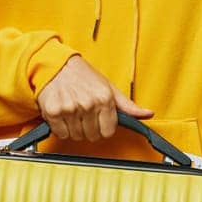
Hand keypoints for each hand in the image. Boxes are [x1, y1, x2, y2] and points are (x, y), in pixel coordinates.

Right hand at [36, 55, 153, 141]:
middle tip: (84, 114)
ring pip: (76, 136)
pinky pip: (61, 133)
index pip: (108, 132)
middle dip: (88, 128)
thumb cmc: (83, 76)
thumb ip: (128, 105)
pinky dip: (61, 128)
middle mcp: (88, 104)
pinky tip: (63, 114)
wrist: (57, 65)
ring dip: (74, 128)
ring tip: (73, 112)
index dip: (103, 127)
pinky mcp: (54, 112)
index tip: (98, 119)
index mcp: (104, 98)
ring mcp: (70, 108)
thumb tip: (147, 114)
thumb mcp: (108, 87)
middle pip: (92, 136)